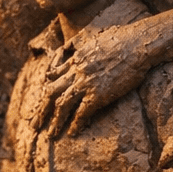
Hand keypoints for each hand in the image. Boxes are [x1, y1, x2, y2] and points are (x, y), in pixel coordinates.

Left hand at [40, 20, 158, 135]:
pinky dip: (75, 124)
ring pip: (63, 104)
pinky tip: (71, 133)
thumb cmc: (122, 38)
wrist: (138, 43)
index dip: (47, 89)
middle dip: (42, 110)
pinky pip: (82, 112)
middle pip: (51, 92)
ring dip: (55, 121)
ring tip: (50, 135)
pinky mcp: (99, 94)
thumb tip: (71, 45)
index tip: (43, 100)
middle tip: (34, 124)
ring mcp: (86, 83)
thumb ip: (80, 44)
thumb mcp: (94, 36)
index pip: (53, 76)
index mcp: (75, 58)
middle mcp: (76, 71)